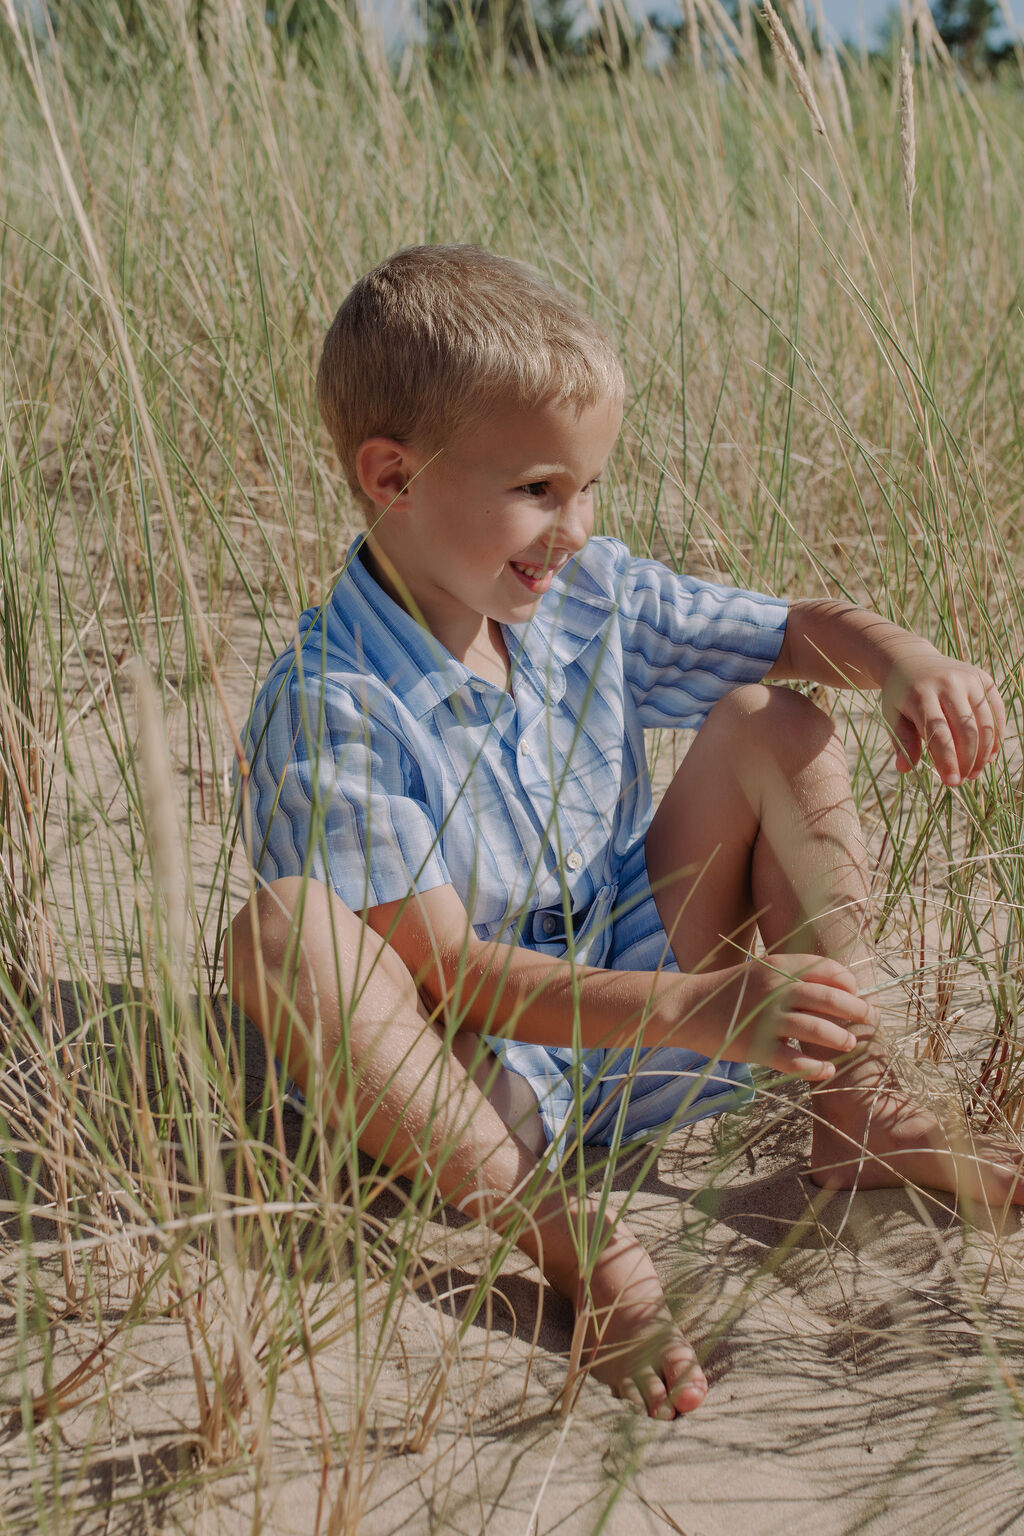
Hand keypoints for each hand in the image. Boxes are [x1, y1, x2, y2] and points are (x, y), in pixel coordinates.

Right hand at [679, 953, 873, 1082]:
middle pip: (828, 999)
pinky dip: (815, 1069)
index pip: (826, 970)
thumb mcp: (760, 971)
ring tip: (849, 1044)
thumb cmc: (729, 990)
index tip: (856, 995)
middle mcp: (775, 989)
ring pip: (816, 1030)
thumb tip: (836, 986)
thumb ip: (792, 975)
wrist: (687, 1007)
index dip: (848, 983)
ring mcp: (766, 1018)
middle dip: (856, 1010)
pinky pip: (794, 1061)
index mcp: (778, 966)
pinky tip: (826, 1071)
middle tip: (869, 1019)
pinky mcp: (756, 1046)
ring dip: (839, 1038)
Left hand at [880, 642, 1003, 786]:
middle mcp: (947, 683)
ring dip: (984, 752)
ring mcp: (968, 678)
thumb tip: (904, 769)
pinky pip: (996, 709)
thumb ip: (902, 741)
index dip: (947, 760)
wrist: (911, 660)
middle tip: (964, 781)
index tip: (951, 782)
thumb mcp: (893, 715)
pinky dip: (996, 734)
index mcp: (920, 694)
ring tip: (976, 772)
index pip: (939, 733)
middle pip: (966, 729)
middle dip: (968, 760)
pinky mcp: (982, 677)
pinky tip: (990, 754)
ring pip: (985, 722)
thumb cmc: (901, 695)